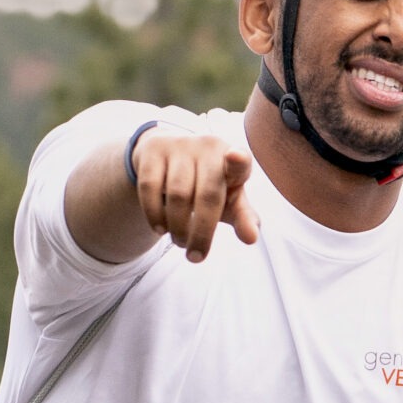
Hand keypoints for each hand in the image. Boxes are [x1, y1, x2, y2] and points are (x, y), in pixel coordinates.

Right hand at [133, 130, 258, 263]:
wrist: (169, 158)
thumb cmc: (207, 184)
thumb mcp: (228, 201)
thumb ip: (242, 217)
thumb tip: (251, 238)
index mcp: (235, 160)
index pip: (240, 161)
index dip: (238, 160)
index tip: (236, 157)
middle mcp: (208, 147)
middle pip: (207, 195)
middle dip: (201, 233)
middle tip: (195, 257)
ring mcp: (180, 145)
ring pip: (178, 195)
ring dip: (178, 228)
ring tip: (179, 241)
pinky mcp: (154, 149)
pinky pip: (151, 188)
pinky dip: (155, 214)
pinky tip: (160, 229)